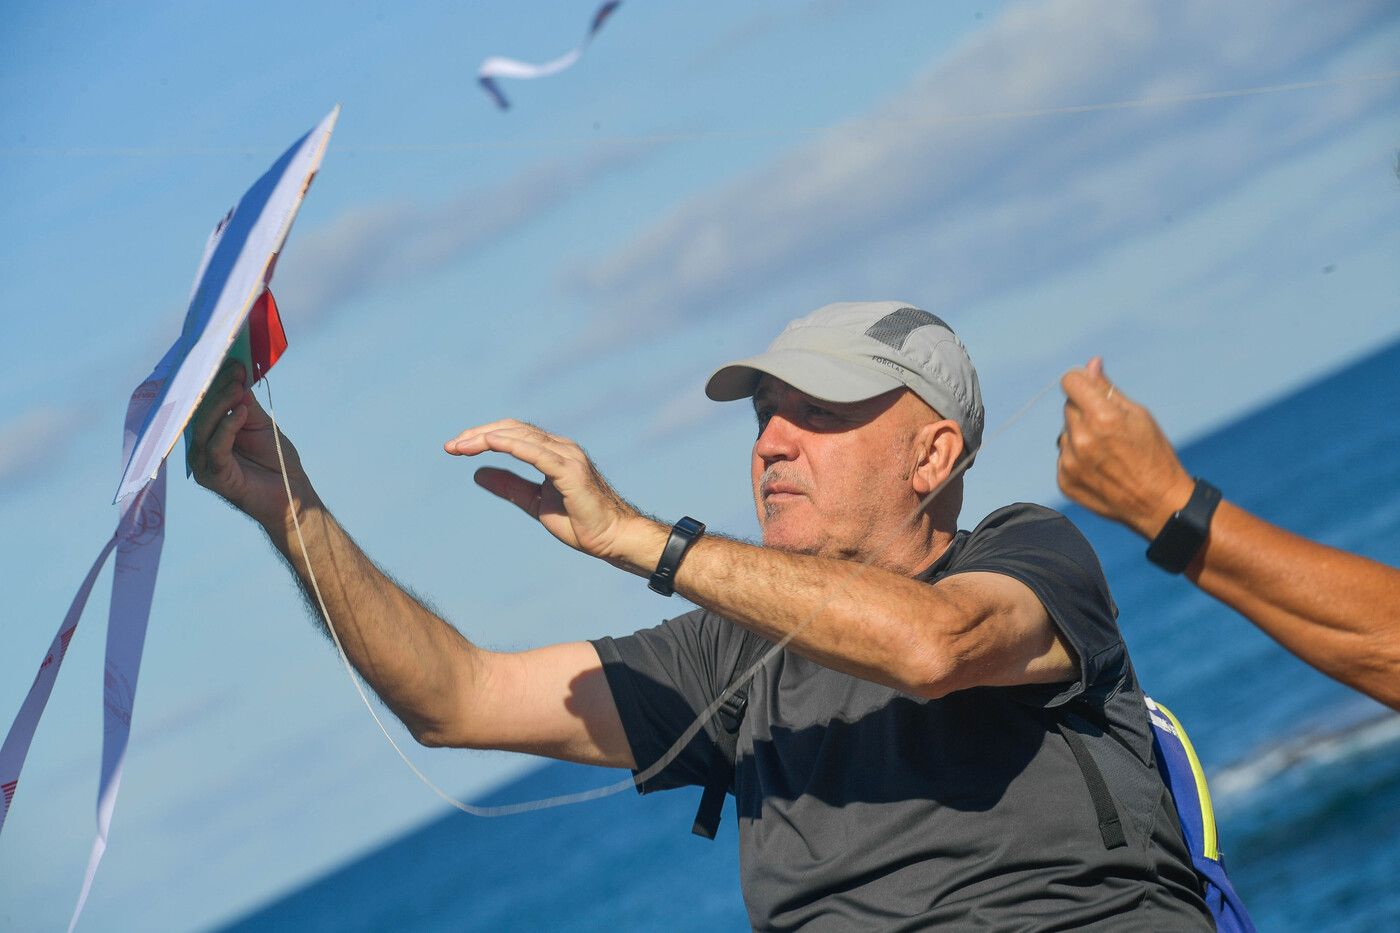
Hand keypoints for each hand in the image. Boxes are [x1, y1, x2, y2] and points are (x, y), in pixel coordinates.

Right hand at [190, 361, 317, 530]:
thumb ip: (245, 404)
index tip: (230, 359)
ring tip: (238, 387)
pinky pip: (216, 447)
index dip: (214, 382)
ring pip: (204, 428)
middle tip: (234, 370)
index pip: (203, 404)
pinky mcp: (213, 476)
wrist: (292, 495)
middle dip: (216, 389)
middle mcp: (200, 448)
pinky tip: (243, 413)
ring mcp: (203, 464)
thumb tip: (235, 375)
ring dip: (221, 404)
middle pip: (199, 413)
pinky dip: (228, 427)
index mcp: (208, 434)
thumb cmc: (276, 461)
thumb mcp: (260, 425)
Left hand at [444, 420, 642, 564]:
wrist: (613, 538)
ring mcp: (567, 457)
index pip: (513, 434)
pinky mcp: (570, 472)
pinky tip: (490, 443)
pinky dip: (512, 445)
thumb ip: (509, 486)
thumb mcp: (534, 503)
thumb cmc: (580, 521)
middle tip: (451, 446)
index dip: (483, 436)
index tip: (456, 447)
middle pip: (512, 429)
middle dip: (478, 435)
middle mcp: (561, 448)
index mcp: (553, 453)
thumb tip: (477, 474)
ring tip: (461, 446)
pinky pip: (536, 453)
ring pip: (521, 436)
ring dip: (487, 438)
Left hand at [1056, 358, 1193, 538]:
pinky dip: (1078, 459)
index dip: (1081, 381)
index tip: (1090, 388)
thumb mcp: (1138, 415)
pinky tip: (1101, 469)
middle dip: (1085, 411)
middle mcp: (1081, 439)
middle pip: (1069, 407)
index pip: (1070, 381)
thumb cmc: (1154, 455)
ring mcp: (1070, 462)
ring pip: (1065, 433)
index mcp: (1102, 418)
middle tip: (1111, 429)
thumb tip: (1091, 363)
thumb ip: (1108, 389)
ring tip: (1108, 453)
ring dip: (1080, 436)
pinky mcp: (1064, 480)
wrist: (1158, 505)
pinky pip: (1064, 457)